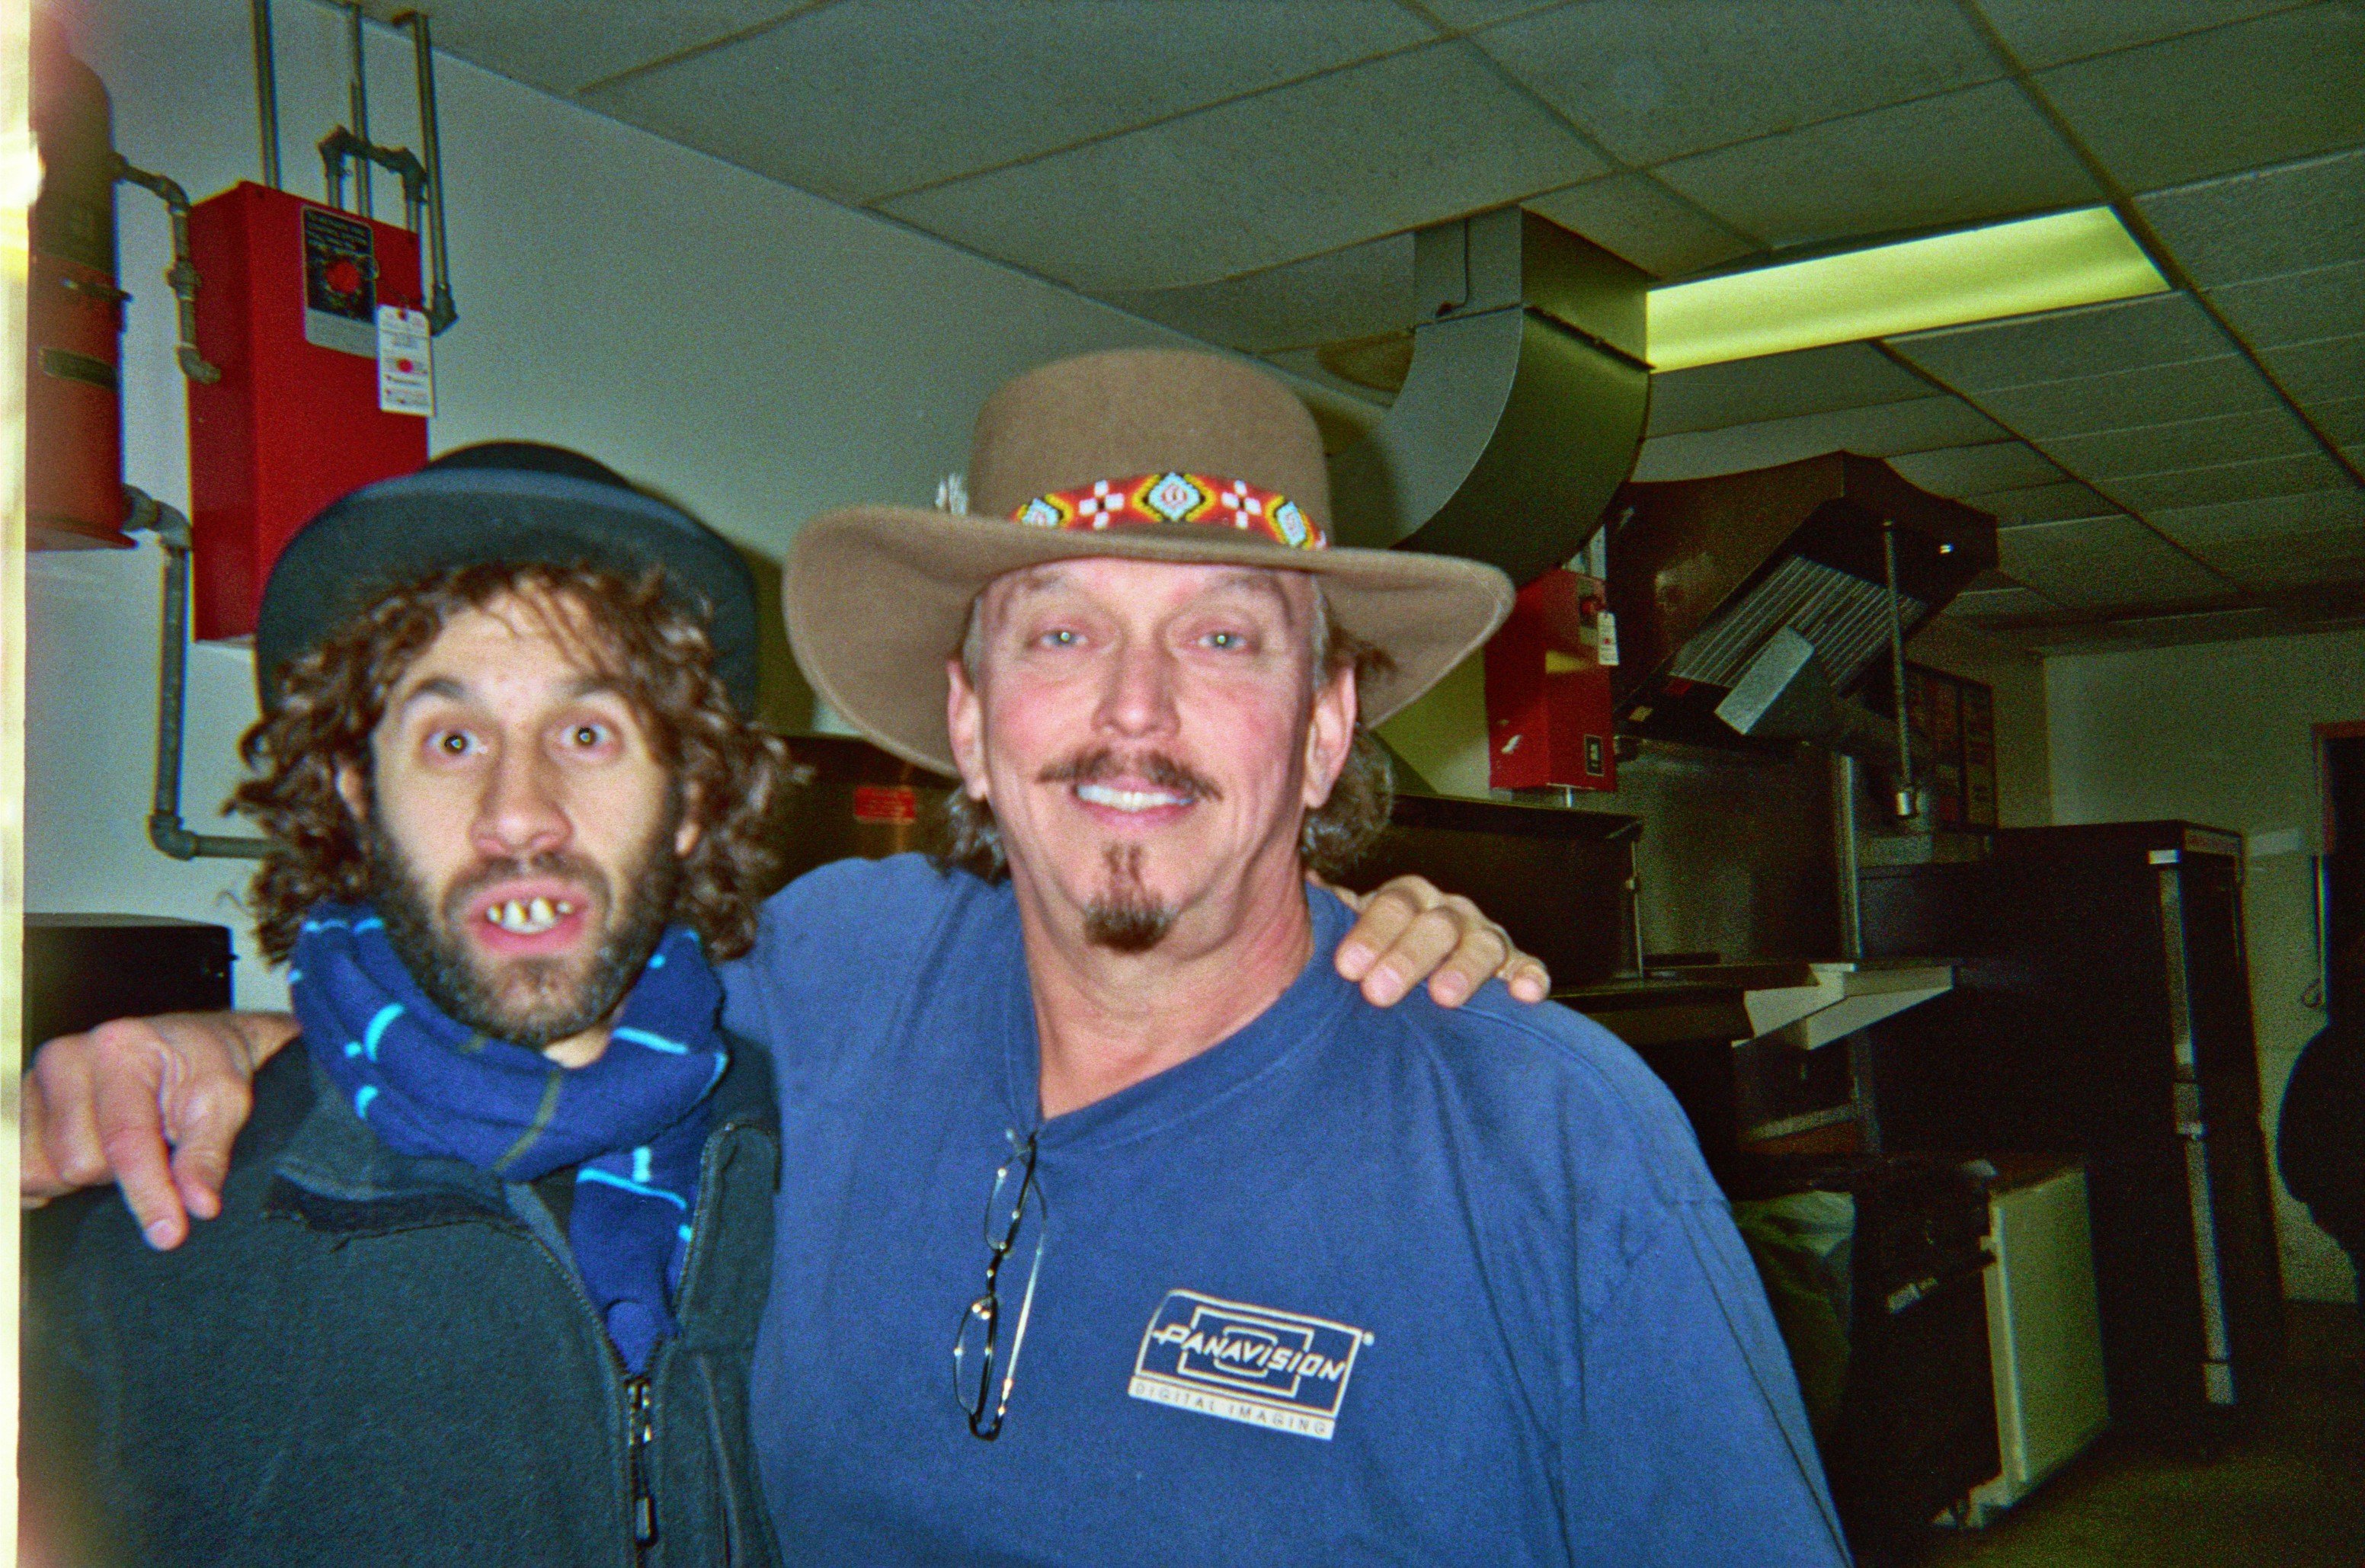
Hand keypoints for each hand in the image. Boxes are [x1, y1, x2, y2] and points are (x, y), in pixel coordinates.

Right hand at [21, 1011, 296, 1249]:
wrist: (184, 1043)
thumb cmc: (205, 1067)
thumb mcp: (225, 1101)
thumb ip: (207, 1153)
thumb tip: (200, 1205)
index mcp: (121, 1049)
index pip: (126, 1140)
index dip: (149, 1194)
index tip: (169, 1234)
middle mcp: (67, 1059)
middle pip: (77, 1162)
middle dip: (116, 1172)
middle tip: (147, 1146)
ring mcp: (33, 1082)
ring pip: (40, 1171)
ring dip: (81, 1176)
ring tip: (115, 1146)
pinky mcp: (16, 1107)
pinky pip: (15, 1172)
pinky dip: (47, 1178)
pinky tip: (79, 1157)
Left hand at [1324, 873, 1551, 1007]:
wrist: (1409, 980)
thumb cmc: (1375, 957)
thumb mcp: (1347, 933)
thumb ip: (1327, 911)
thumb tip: (1304, 880)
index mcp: (1406, 899)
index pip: (1392, 905)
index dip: (1371, 933)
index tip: (1347, 967)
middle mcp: (1448, 912)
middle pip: (1434, 925)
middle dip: (1407, 958)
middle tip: (1378, 992)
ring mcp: (1484, 938)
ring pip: (1482, 943)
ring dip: (1464, 968)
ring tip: (1444, 996)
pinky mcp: (1514, 967)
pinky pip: (1527, 967)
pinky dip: (1529, 976)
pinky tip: (1524, 993)